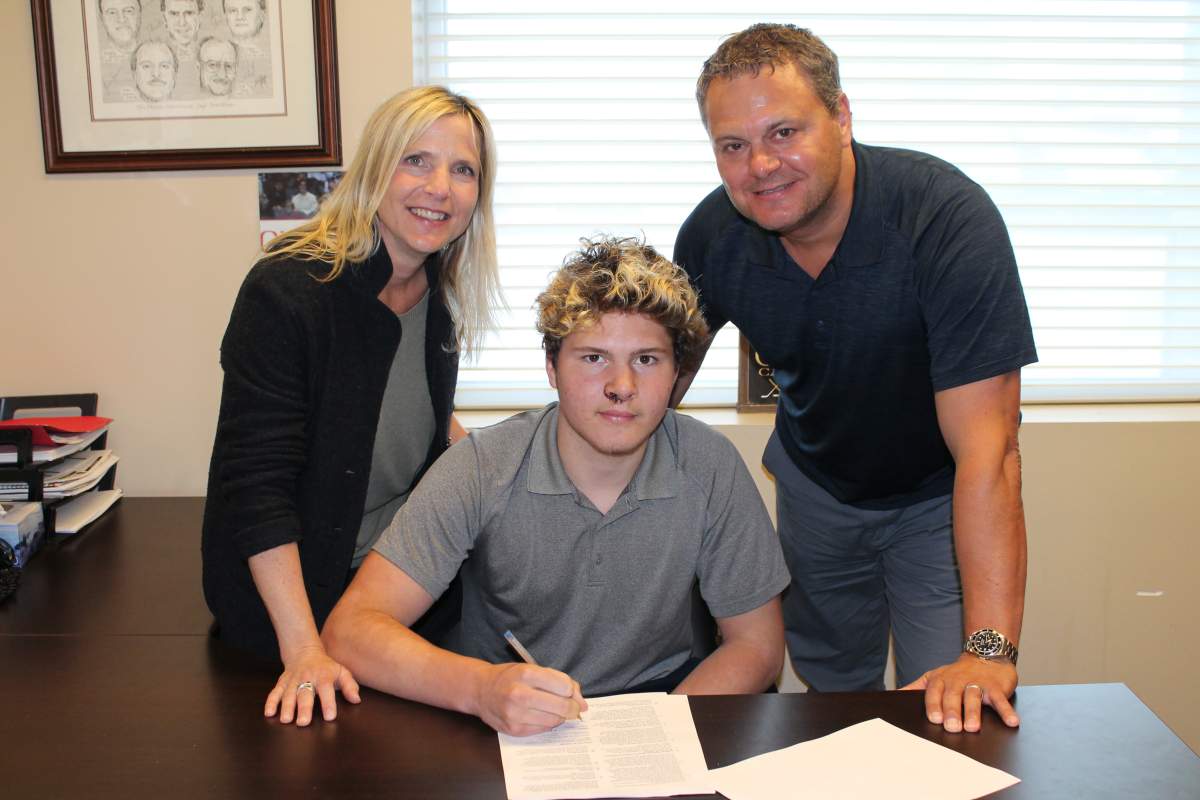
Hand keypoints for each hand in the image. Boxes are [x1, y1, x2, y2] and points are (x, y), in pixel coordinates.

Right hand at [265, 643, 360, 725]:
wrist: (304, 652)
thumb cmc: (326, 667)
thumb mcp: (341, 672)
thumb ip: (350, 686)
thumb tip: (356, 700)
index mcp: (323, 676)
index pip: (326, 689)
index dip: (328, 703)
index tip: (329, 717)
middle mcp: (307, 678)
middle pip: (305, 693)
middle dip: (304, 708)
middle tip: (303, 722)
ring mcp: (293, 681)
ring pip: (288, 694)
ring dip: (286, 707)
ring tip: (286, 720)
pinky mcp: (282, 683)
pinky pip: (275, 692)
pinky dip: (271, 702)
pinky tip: (269, 713)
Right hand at [475, 663, 587, 736]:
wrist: (481, 690)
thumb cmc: (511, 677)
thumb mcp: (533, 669)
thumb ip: (559, 680)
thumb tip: (581, 702)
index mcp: (527, 674)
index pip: (564, 686)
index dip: (572, 691)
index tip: (570, 693)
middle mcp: (520, 694)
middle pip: (562, 706)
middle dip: (573, 708)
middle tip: (573, 707)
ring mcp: (516, 714)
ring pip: (555, 721)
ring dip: (560, 716)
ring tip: (554, 710)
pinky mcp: (514, 730)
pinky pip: (543, 729)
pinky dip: (548, 723)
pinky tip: (542, 715)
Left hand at [903, 654, 1018, 732]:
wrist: (986, 654)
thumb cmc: (957, 673)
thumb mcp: (933, 676)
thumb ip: (915, 688)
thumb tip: (893, 695)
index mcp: (941, 680)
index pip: (934, 692)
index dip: (934, 704)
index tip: (934, 718)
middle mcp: (958, 681)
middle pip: (953, 696)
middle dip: (952, 711)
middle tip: (951, 727)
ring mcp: (978, 683)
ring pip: (974, 698)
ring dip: (973, 712)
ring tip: (972, 727)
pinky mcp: (996, 687)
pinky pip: (1001, 700)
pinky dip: (1006, 711)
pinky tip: (1011, 722)